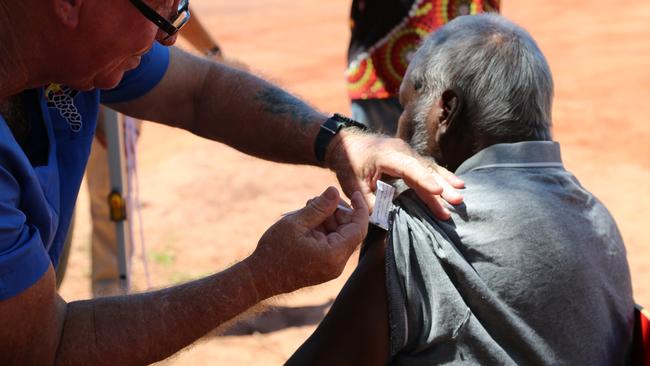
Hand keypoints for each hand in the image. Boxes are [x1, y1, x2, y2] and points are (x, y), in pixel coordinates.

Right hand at [244, 187, 368, 296]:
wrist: (259, 278)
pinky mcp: (323, 267)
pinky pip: (330, 244)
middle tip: (317, 199)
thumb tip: (335, 191)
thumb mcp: (296, 223)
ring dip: (327, 219)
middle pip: (349, 230)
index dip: (359, 208)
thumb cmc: (275, 252)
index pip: (359, 228)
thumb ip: (319, 207)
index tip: (355, 193)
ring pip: (339, 236)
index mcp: (333, 254)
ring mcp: (330, 267)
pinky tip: (307, 222)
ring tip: (307, 209)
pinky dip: (323, 230)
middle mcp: (336, 264)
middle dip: (337, 212)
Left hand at [325, 130, 464, 219]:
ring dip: (445, 182)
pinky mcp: (410, 157)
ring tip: (460, 194)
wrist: (345, 143)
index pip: (410, 168)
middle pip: (425, 169)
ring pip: (430, 168)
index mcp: (387, 155)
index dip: (424, 181)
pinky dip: (440, 176)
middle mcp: (402, 151)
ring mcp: (408, 152)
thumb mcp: (353, 185)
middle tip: (457, 201)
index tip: (439, 191)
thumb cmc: (348, 164)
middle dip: (442, 186)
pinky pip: (427, 167)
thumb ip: (370, 202)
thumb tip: (388, 219)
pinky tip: (454, 184)